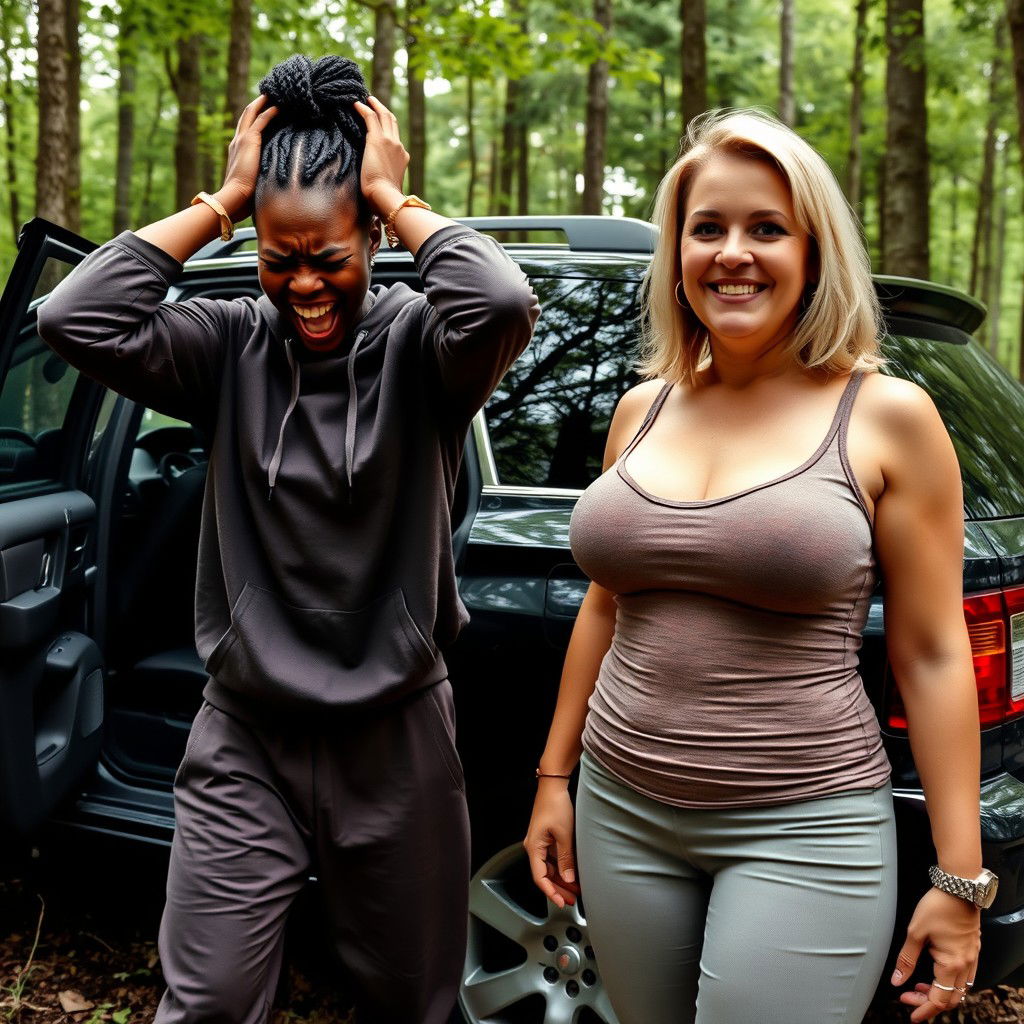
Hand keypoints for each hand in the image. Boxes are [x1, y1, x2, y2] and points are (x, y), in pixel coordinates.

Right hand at [219, 94, 278, 220]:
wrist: (234, 198)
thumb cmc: (243, 198)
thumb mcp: (252, 183)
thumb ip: (258, 177)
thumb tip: (270, 183)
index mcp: (236, 151)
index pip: (245, 129)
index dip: (253, 118)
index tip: (263, 110)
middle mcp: (236, 141)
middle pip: (246, 116)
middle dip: (257, 104)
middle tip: (269, 94)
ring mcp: (242, 140)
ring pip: (252, 113)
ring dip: (263, 102)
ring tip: (274, 94)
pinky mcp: (250, 141)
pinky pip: (261, 120)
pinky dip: (270, 111)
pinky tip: (279, 106)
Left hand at [353, 95, 409, 216]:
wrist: (386, 197)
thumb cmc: (385, 198)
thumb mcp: (388, 186)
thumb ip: (385, 180)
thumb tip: (377, 188)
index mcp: (403, 158)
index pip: (396, 139)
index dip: (388, 129)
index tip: (380, 123)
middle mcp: (398, 146)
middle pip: (393, 122)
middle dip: (384, 111)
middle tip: (374, 102)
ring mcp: (390, 142)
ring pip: (384, 116)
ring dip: (375, 105)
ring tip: (366, 99)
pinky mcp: (377, 140)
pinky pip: (370, 118)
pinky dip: (364, 109)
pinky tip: (355, 104)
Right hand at [524, 779, 580, 908]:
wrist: (553, 786)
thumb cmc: (555, 805)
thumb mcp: (564, 834)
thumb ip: (566, 858)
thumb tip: (568, 878)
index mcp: (533, 847)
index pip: (540, 878)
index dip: (551, 892)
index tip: (561, 902)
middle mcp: (534, 847)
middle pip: (544, 875)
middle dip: (558, 889)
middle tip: (572, 900)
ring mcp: (540, 843)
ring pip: (549, 868)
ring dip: (561, 880)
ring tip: (575, 890)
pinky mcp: (547, 838)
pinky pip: (553, 859)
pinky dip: (562, 868)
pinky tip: (572, 873)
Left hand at [891, 887, 980, 1021]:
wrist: (958, 888)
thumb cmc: (937, 906)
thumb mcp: (915, 933)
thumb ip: (906, 960)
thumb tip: (897, 980)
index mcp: (952, 964)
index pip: (939, 999)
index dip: (923, 1009)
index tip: (910, 1011)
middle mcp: (966, 965)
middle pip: (951, 998)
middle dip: (929, 1003)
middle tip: (910, 998)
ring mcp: (972, 958)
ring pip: (959, 989)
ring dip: (940, 993)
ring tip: (919, 987)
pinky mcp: (972, 951)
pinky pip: (965, 976)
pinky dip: (950, 982)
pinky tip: (936, 974)